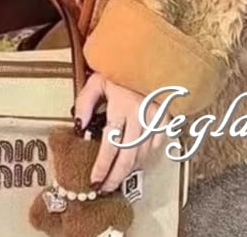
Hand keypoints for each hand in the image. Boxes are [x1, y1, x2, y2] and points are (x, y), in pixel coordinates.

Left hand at [74, 73, 164, 192]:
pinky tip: (134, 160)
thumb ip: (85, 102)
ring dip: (129, 169)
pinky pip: (156, 147)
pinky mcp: (167, 120)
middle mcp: (142, 116)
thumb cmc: (121, 69)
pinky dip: (144, 157)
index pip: (110, 144)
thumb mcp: (98, 80)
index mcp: (122, 105)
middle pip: (129, 157)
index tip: (94, 180)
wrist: (152, 58)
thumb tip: (79, 127)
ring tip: (116, 177)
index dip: (102, 166)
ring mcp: (157, 120)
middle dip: (115, 177)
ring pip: (143, 155)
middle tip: (105, 189)